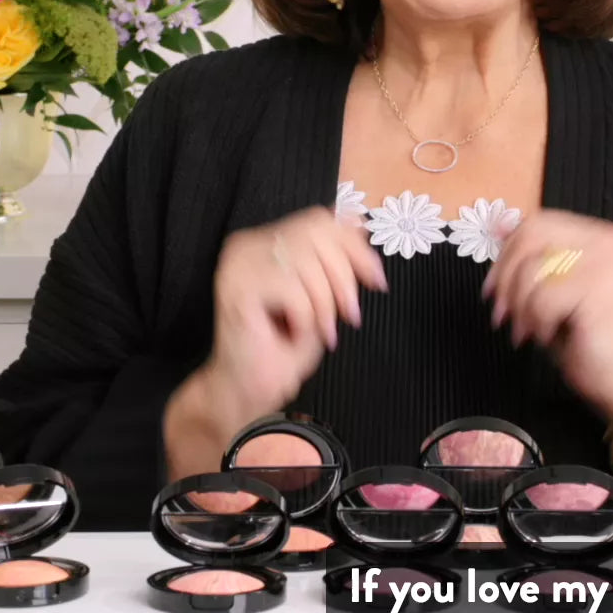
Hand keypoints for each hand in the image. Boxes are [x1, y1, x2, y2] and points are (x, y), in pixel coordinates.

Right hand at [205, 206, 386, 425]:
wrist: (249, 392)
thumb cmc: (283, 349)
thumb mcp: (322, 297)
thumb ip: (335, 261)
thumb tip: (361, 226)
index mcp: (266, 241)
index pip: (319, 220)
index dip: (355, 245)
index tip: (376, 278)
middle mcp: (249, 245)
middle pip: (315, 233)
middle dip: (344, 275)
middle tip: (350, 313)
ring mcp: (240, 263)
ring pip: (306, 260)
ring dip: (326, 302)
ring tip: (322, 330)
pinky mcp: (237, 286)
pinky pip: (291, 287)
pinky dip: (306, 314)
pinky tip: (296, 332)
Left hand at [481, 210, 612, 426]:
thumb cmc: (584, 337)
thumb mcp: (548, 288)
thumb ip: (529, 256)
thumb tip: (496, 227)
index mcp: (596, 234)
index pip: (536, 223)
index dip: (506, 254)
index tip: (493, 287)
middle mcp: (604, 240)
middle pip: (530, 237)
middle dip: (506, 279)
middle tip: (502, 312)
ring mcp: (605, 261)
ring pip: (531, 270)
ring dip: (520, 307)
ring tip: (528, 330)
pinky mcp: (599, 288)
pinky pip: (542, 298)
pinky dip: (536, 323)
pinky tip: (547, 336)